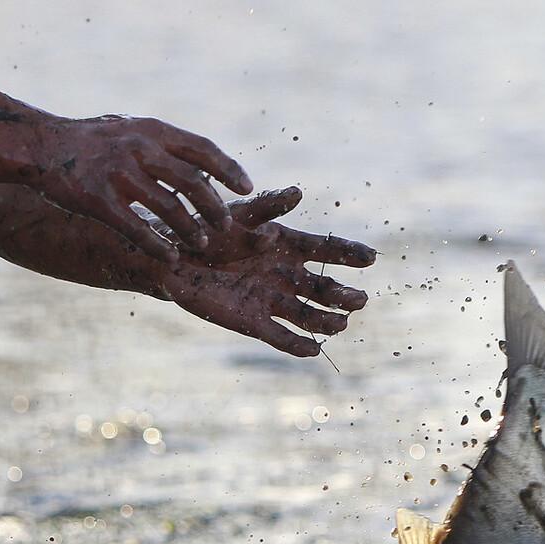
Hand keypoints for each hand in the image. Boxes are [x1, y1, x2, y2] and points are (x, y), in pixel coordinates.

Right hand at [32, 115, 251, 261]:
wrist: (37, 143)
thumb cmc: (91, 141)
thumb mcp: (131, 130)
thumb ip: (164, 145)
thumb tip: (206, 164)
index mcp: (151, 130)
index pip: (202, 148)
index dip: (228, 169)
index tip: (248, 188)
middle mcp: (138, 148)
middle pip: (193, 182)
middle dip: (214, 208)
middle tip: (226, 226)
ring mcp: (118, 173)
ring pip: (170, 208)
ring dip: (191, 230)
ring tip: (202, 244)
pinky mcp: (97, 199)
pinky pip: (136, 228)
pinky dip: (158, 246)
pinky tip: (171, 258)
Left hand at [155, 187, 376, 356]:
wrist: (174, 258)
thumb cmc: (208, 229)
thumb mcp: (239, 214)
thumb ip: (267, 207)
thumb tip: (298, 193)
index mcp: (288, 246)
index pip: (326, 250)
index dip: (349, 254)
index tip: (370, 257)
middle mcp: (286, 275)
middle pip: (323, 288)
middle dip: (342, 295)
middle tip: (359, 300)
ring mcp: (271, 300)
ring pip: (307, 315)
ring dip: (326, 322)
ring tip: (341, 324)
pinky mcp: (252, 322)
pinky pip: (280, 337)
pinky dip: (296, 345)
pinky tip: (314, 350)